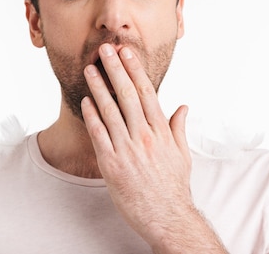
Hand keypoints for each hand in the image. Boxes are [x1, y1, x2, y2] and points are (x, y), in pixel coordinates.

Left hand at [82, 43, 225, 252]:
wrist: (167, 218)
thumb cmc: (174, 187)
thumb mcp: (183, 155)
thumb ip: (179, 128)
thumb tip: (182, 106)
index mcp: (162, 131)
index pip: (147, 92)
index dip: (135, 70)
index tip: (127, 53)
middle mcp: (145, 136)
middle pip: (127, 95)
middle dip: (115, 69)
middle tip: (105, 50)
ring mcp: (128, 150)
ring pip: (110, 111)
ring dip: (99, 87)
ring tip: (90, 69)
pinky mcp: (111, 165)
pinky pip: (99, 134)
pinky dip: (92, 116)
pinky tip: (86, 101)